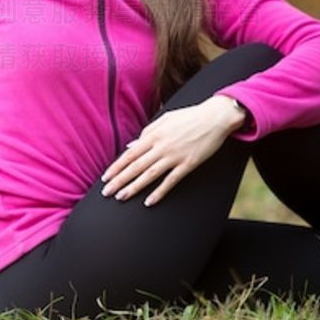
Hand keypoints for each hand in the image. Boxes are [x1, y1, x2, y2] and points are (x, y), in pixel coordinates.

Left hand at [99, 95, 245, 205]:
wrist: (215, 117)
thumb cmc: (188, 117)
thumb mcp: (164, 120)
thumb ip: (146, 132)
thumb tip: (131, 145)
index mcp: (153, 134)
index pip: (129, 154)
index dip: (116, 167)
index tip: (105, 178)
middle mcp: (161, 146)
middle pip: (136, 166)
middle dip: (119, 180)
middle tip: (107, 193)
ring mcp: (174, 156)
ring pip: (149, 175)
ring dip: (134, 187)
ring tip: (122, 197)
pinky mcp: (188, 164)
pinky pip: (171, 180)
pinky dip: (159, 192)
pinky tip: (149, 202)